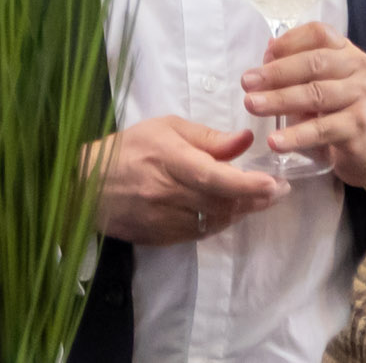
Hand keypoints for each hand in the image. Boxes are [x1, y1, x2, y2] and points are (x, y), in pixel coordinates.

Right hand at [87, 117, 284, 246]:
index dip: (247, 183)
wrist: (86, 186)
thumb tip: (245, 140)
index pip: (215, 176)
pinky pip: (200, 232)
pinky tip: (230, 210)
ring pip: (215, 220)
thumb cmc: (128, 148)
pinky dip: (219, 221)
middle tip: (279, 190)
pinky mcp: (161, 237)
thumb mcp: (167, 128)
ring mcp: (164, 220)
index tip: (273, 183)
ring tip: (260, 198)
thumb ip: (207, 137)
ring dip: (241, 211)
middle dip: (256, 198)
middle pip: (222, 202)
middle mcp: (168, 193)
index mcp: (170, 160)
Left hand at [241, 20, 365, 190]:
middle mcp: (358, 69)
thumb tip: (268, 51)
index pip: (319, 34)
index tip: (265, 53)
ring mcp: (361, 98)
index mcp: (347, 52)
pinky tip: (275, 141)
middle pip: (314, 63)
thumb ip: (301, 69)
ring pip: (315, 94)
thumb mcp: (327, 84)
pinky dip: (296, 136)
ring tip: (252, 105)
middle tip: (248, 82)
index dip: (290, 41)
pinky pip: (322, 130)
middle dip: (276, 72)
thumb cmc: (346, 110)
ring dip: (279, 100)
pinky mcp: (359, 129)